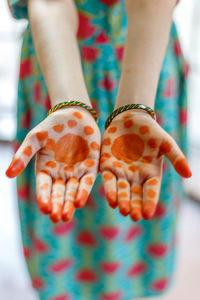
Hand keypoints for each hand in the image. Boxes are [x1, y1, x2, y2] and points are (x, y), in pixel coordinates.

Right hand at [6, 107, 100, 222]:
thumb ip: (23, 155)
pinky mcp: (90, 168)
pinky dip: (83, 191)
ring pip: (72, 192)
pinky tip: (79, 201)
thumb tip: (8, 174)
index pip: (44, 187)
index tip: (44, 208)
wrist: (73, 115)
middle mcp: (60, 175)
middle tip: (56, 218)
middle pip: (58, 193)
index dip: (44, 197)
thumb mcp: (35, 138)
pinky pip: (87, 182)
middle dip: (57, 206)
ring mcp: (76, 172)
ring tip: (66, 215)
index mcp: (46, 170)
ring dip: (69, 204)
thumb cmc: (51, 127)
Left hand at [100, 110, 191, 221]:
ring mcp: (121, 172)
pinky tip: (111, 199)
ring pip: (121, 189)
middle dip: (135, 206)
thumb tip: (189, 175)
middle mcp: (136, 176)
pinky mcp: (108, 165)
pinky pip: (108, 179)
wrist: (131, 119)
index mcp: (151, 173)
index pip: (151, 191)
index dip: (149, 202)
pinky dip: (110, 189)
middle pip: (135, 194)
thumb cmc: (151, 132)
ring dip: (122, 200)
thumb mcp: (166, 143)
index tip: (148, 214)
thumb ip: (176, 157)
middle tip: (134, 216)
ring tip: (123, 211)